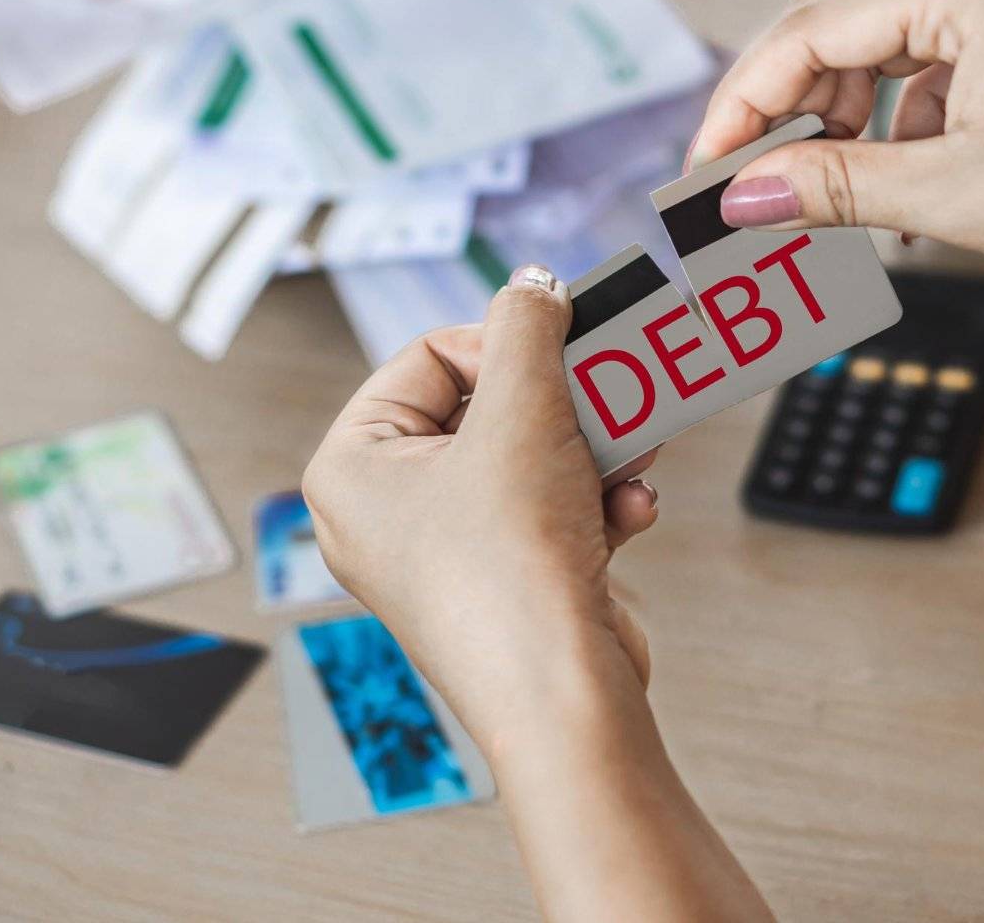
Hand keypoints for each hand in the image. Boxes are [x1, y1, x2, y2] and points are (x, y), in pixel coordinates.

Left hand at [302, 265, 659, 756]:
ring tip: (633, 445)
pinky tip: (629, 508)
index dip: (501, 346)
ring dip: (592, 448)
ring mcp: (444, 553)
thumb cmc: (512, 569)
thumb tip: (531, 288)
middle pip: (485, 410)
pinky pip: (548, 512)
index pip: (426, 360)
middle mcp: (385, 512)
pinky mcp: (502, 583)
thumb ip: (527, 333)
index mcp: (351, 468)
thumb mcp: (523, 415)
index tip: (560, 349)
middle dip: (562, 402)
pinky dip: (595, 502)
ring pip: (528, 460)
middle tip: (609, 386)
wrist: (563, 696)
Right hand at [691, 0, 983, 294]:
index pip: (808, 29)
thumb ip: (832, 185)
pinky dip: (899, 118)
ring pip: (879, 40)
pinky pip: (929, 58)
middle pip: (835, 20)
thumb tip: (745, 195)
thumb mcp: (950, 193)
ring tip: (828, 189)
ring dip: (843, 116)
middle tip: (748, 179)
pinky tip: (896, 178)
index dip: (743, 104)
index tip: (706, 168)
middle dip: (787, 105)